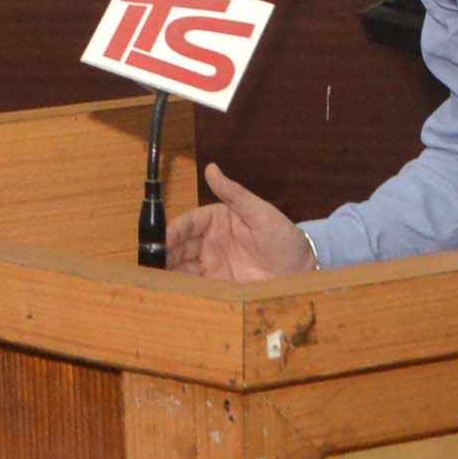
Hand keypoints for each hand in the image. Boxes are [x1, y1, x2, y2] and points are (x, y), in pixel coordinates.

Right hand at [156, 163, 317, 280]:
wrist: (303, 271)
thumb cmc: (285, 238)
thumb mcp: (261, 213)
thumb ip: (235, 193)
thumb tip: (212, 168)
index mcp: (217, 220)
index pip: (189, 223)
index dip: (174, 230)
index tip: (164, 239)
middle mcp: (211, 242)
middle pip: (181, 246)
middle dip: (165, 252)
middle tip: (154, 261)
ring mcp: (214, 265)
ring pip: (183, 266)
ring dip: (170, 270)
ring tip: (159, 278)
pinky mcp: (219, 286)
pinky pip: (196, 286)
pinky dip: (183, 287)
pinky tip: (174, 290)